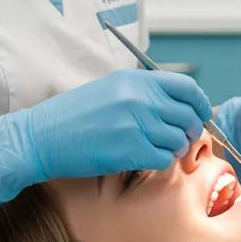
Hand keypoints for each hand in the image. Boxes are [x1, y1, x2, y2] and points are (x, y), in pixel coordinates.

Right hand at [0, 69, 211, 212]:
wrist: (42, 136)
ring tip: (158, 150)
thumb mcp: (110, 89)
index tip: (198, 115)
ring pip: (179, 140)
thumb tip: (177, 105)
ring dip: (174, 148)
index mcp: (136, 80)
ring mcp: (137, 123)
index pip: (187, 88)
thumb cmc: (73, 115)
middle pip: (188, 115)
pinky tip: (145, 159)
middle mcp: (140, 98)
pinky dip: (160, 161)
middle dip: (189, 130)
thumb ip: (143, 92)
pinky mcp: (131, 150)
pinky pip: (164, 158)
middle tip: (180, 139)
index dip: (198, 104)